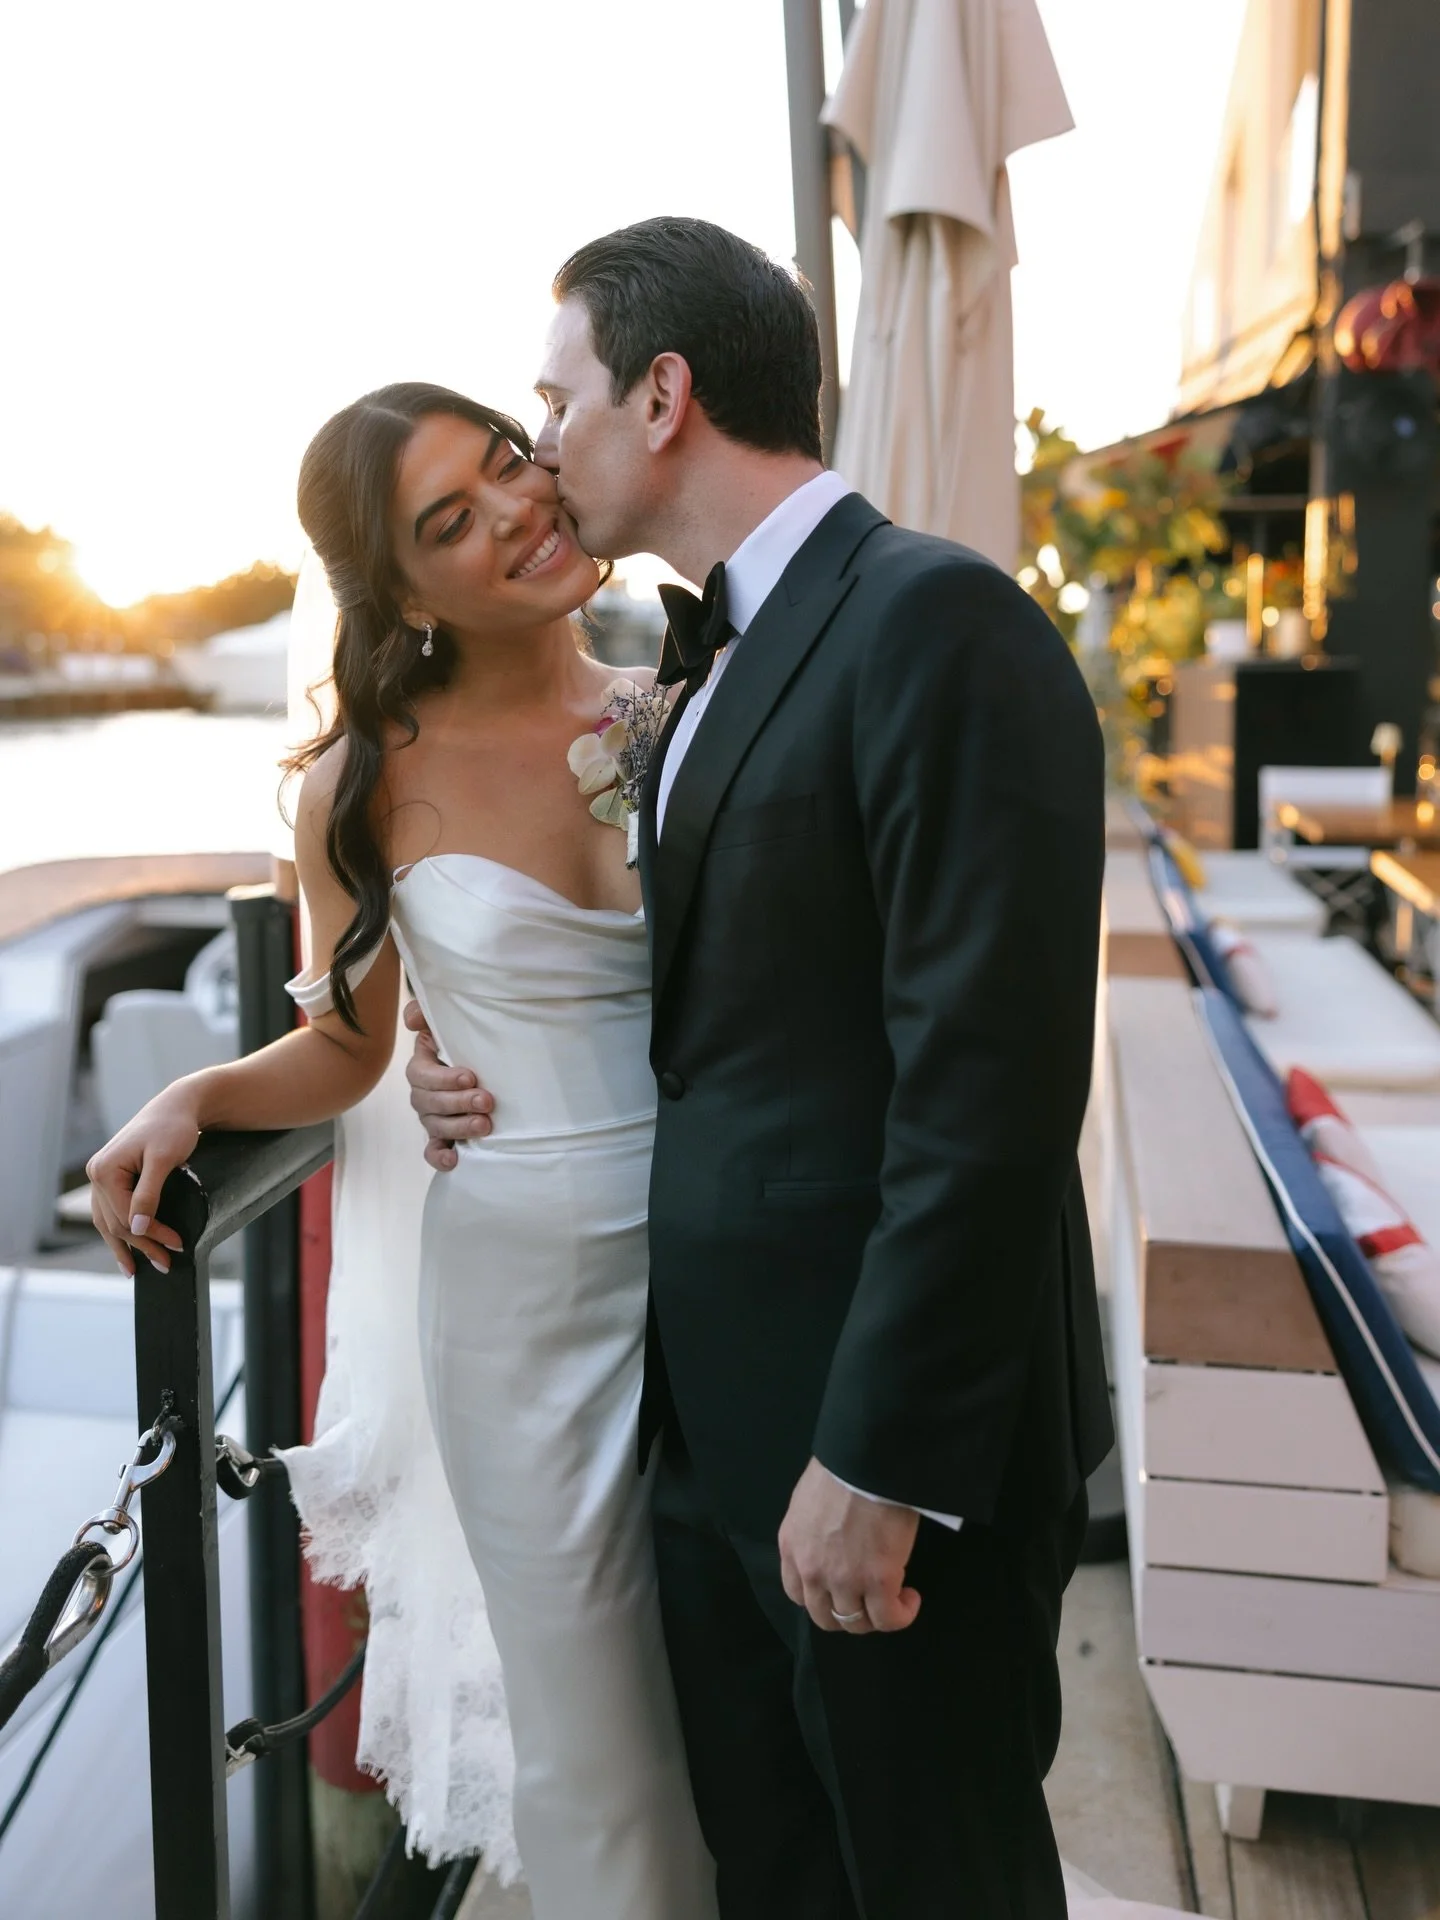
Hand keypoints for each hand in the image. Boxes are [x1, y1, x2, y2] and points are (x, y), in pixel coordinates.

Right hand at [87, 1092, 198, 1276]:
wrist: (178, 1106)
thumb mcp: (164, 1161)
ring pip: (108, 1221)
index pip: (124, 1216)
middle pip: (115, 1222)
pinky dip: (118, 1231)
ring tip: (137, 1271)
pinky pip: (110, 1211)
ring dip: (125, 1246)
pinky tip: (125, 1248)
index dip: (151, 1235)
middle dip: (142, 1245)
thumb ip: (148, 1194)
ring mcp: (101, 1176)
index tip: (177, 1246)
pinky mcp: (112, 1177)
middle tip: (167, 1263)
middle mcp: (97, 1174)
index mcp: (105, 1170)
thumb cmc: (173, 1128)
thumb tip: (136, 1228)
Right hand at [403, 999, 493, 1169]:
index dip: (444, 1078)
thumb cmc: (462, 1041)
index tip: (471, 1076)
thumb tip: (412, 1020)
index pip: (423, 1075)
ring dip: (459, 1128)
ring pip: (436, 1127)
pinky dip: (441, 1158)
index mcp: (421, 1068)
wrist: (481, 1062)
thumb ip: (424, 1012)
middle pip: (431, 1103)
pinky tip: (455, 1161)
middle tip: (486, 1101)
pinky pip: (434, 1151)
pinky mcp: (443, 1138)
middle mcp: (422, 1095)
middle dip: (459, 1103)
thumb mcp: (444, 1022)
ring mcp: (431, 1118)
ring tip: (485, 1125)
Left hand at [778, 1458, 921, 1635]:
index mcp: (791, 1546)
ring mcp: (844, 1580)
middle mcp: (812, 1570)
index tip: (840, 1589)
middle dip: (847, 1613)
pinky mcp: (879, 1581)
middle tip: (869, 1598)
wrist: (869, 1459)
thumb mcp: (809, 1502)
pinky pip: (889, 1618)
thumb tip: (832, 1543)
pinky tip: (910, 1599)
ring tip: (894, 1598)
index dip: (821, 1598)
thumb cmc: (843, 1468)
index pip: (797, 1593)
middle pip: (824, 1616)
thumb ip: (813, 1532)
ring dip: (875, 1617)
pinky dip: (901, 1615)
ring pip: (856, 1622)